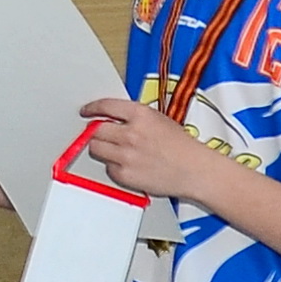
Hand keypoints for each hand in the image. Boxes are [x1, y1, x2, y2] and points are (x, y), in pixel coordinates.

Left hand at [79, 95, 215, 201]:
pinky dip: (114, 167)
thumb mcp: (159, 119)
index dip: (92, 108)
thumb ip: (134, 117)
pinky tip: (129, 165)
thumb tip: (112, 118)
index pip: (105, 106)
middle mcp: (130, 134)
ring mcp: (125, 156)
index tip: (86, 111)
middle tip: (102, 135)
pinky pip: (108, 168)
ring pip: (96, 149)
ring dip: (102, 148)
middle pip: (95, 130)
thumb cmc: (181, 146)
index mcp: (140, 114)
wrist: (194, 169)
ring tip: (118, 151)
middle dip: (96, 132)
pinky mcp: (124, 175)